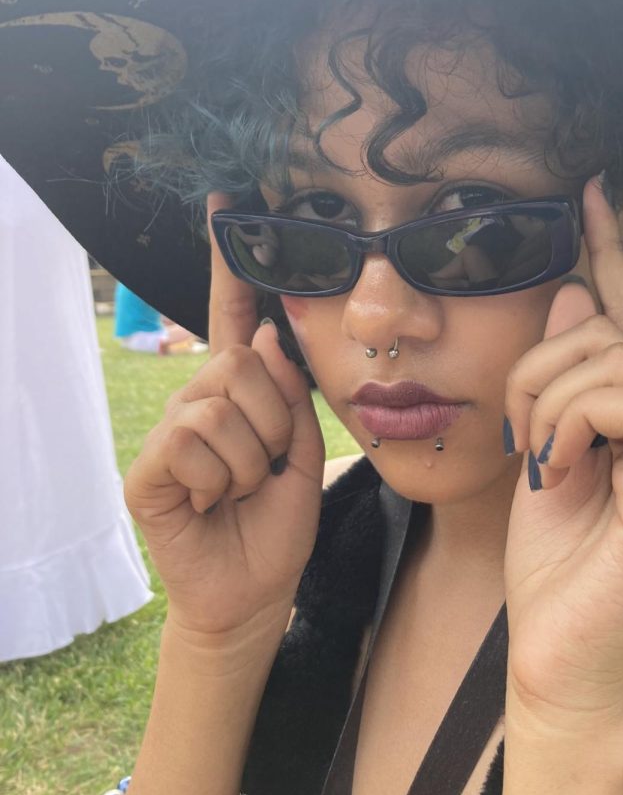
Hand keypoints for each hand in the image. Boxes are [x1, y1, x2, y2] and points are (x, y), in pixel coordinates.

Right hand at [124, 193, 324, 641]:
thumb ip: (290, 394)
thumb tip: (267, 337)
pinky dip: (221, 478)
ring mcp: (169, 432)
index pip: (234, 319)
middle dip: (274, 420)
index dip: (231, 267)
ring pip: (220, 403)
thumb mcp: (303, 450)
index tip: (229, 204)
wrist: (257, 590)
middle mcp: (198, 400)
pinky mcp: (147, 470)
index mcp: (240, 392)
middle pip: (242, 362)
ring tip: (243, 490)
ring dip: (250, 459)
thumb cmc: (279, 519)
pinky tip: (214, 502)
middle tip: (269, 466)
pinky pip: (190, 440)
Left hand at [502, 178, 622, 728]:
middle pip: (611, 332)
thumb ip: (556, 379)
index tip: (591, 195)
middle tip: (517, 430)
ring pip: (613, 360)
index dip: (610, 257)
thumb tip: (574, 298)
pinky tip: (557, 467)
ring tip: (535, 457)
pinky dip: (570, 423)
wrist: (556, 657)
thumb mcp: (536, 451)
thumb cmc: (547, 562)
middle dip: (540, 362)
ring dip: (546, 398)